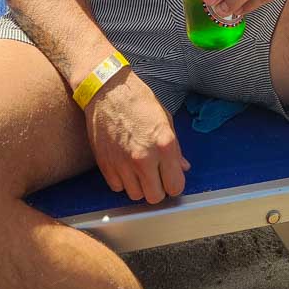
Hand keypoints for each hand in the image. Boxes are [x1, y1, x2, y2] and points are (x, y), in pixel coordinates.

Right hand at [85, 70, 189, 203]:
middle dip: (158, 188)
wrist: (107, 90)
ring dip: (139, 186)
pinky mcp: (105, 166)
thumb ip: (175, 148)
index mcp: (164, 144)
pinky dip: (122, 181)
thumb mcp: (164, 119)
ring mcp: (123, 164)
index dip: (174, 183)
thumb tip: (183, 167)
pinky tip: (124, 165)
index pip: (175, 186)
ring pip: (136, 196)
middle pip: (155, 197)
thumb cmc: (138, 100)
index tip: (171, 177)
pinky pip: (117, 188)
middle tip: (156, 175)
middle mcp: (144, 158)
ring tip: (139, 168)